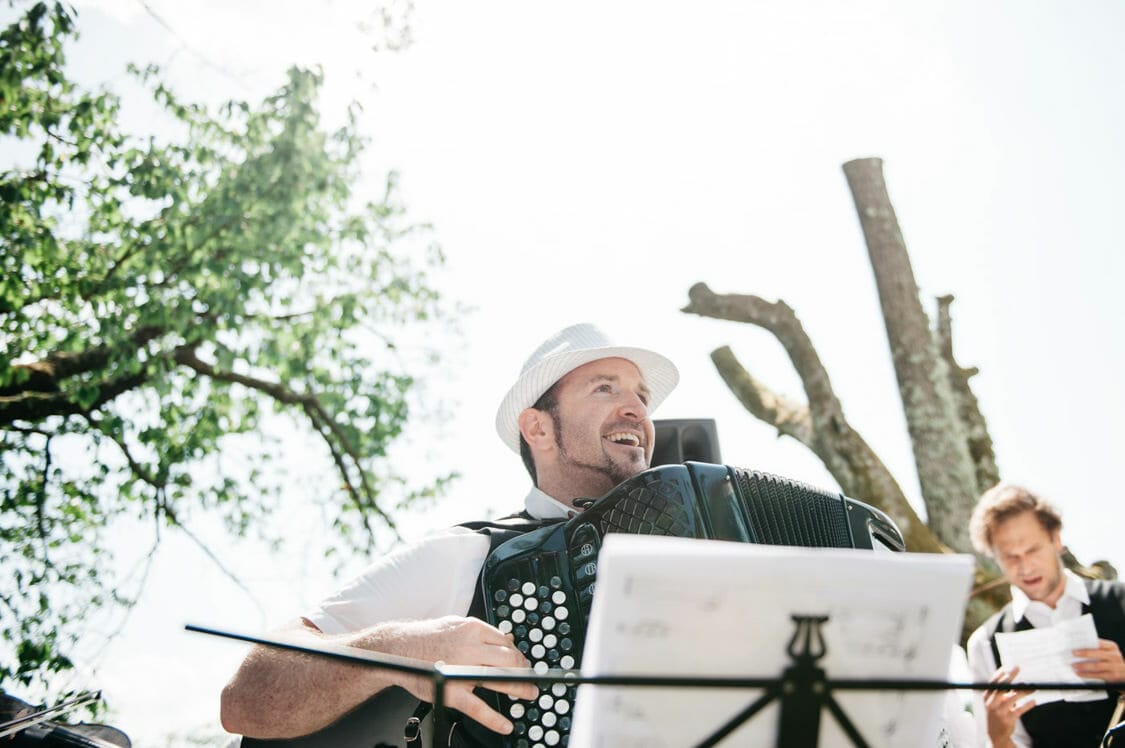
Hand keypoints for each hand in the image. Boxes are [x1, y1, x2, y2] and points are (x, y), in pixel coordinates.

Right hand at [377, 616, 538, 734]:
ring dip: (520, 687)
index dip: (517, 654)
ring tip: (530, 694)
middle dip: (524, 669)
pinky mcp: (451, 692)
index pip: (506, 642)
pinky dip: (494, 719)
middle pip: (508, 659)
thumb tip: (505, 638)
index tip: (522, 662)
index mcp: (472, 629)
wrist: (398, 649)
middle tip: (531, 678)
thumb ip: (480, 632)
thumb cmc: (427, 637)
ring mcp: (461, 670)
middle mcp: (469, 648)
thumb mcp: (456, 623)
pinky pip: (477, 708)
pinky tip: (506, 725)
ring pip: (499, 678)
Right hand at [983, 666, 1035, 745]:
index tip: (1008, 667)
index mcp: (987, 697)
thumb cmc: (998, 714)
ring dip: (1024, 691)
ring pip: (1013, 697)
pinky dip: (1028, 705)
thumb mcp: (998, 703)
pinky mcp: (1007, 720)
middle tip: (1017, 668)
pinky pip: (1019, 710)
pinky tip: (1034, 702)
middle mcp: (991, 703)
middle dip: (1009, 676)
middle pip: (1001, 687)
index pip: (993, 682)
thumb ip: (1006, 693)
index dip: (1000, 674)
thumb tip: (1021, 684)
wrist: (996, 734)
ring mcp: (999, 712)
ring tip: (1033, 689)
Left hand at [1072, 639, 1124, 681]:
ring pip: (1097, 666)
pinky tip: (1079, 673)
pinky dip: (1087, 674)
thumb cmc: (1111, 659)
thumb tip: (1078, 646)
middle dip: (1084, 653)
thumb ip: (1096, 648)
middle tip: (1073, 653)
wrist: (1124, 671)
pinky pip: (1098, 675)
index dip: (1087, 642)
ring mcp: (1115, 666)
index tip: (1076, 643)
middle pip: (1098, 654)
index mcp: (1112, 647)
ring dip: (1083, 665)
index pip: (1099, 643)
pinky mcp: (1113, 676)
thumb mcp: (1107, 651)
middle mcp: (1114, 656)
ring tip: (1074, 665)